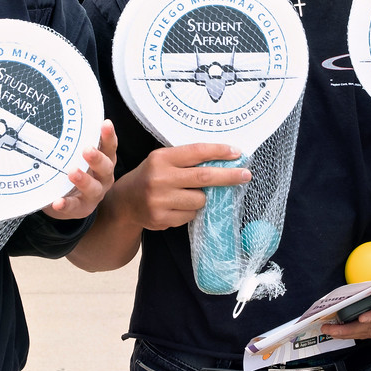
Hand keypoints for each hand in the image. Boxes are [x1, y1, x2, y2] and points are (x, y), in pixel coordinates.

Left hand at [43, 121, 118, 219]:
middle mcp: (104, 178)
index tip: (105, 123)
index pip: (109, 147)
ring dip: (84, 180)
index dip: (109, 136)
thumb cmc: (75, 170)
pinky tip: (57, 202)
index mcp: (105, 161)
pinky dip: (66, 204)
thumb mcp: (78, 156)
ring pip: (94, 188)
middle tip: (87, 150)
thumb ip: (76, 141)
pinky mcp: (80, 208)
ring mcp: (94, 195)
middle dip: (97, 158)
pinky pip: (73, 207)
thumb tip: (65, 116)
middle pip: (106, 167)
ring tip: (72, 173)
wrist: (70, 201)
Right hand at [107, 142, 250, 231]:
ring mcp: (160, 200)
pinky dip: (190, 211)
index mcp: (162, 158)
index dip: (219, 151)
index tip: (238, 153)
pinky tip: (177, 206)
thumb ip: (186, 160)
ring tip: (187, 195)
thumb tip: (224, 161)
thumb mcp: (163, 161)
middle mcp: (160, 178)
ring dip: (202, 198)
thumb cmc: (151, 176)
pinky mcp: (161, 218)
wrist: (124, 202)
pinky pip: (190, 215)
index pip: (197, 152)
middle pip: (204, 177)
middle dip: (229, 176)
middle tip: (246, 174)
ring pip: (200, 199)